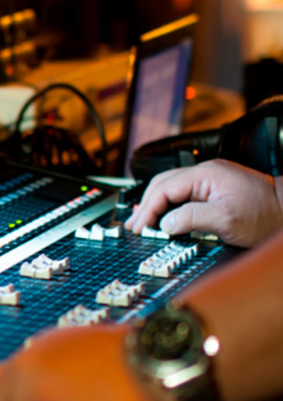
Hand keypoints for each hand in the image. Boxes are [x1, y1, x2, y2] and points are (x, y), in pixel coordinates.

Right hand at [125, 159, 282, 246]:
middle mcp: (205, 173)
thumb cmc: (266, 215)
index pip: (164, 188)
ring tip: (141, 221)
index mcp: (205, 174)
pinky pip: (181, 193)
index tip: (139, 227)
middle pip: (162, 184)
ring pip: (169, 187)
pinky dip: (167, 204)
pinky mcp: (213, 189)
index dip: (148, 209)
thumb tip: (165, 223)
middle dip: (145, 205)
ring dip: (154, 204)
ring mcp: (209, 179)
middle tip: (134, 225)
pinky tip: (162, 215)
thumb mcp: (227, 220)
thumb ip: (192, 218)